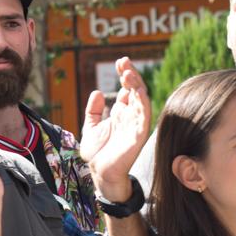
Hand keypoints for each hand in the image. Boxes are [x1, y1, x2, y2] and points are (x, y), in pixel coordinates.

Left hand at [80, 57, 150, 198]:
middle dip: (131, 75)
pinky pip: (144, 117)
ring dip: (137, 85)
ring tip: (128, 72)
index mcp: (120, 113)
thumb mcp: (91, 126)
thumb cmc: (97, 153)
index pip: (127, 89)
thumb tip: (98, 92)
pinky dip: (142, 103)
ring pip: (141, 100)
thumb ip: (94, 110)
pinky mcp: (138, 135)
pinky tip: (138, 91)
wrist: (99, 173)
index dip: (125, 75)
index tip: (119, 62)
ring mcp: (135, 125)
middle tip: (124, 62)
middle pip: (135, 91)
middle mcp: (129, 117)